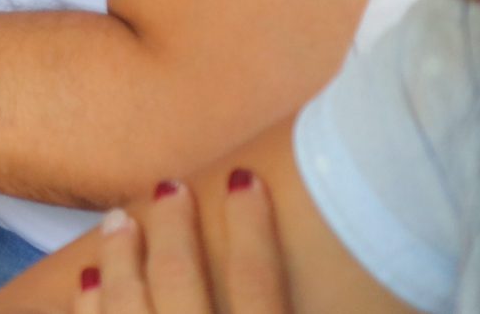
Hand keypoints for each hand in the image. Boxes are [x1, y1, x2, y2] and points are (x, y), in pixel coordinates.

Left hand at [67, 174, 291, 313]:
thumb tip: (391, 311)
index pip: (256, 280)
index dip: (252, 226)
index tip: (244, 178)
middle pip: (177, 279)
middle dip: (171, 228)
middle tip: (169, 187)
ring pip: (125, 302)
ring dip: (119, 256)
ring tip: (118, 220)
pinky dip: (90, 304)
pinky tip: (88, 279)